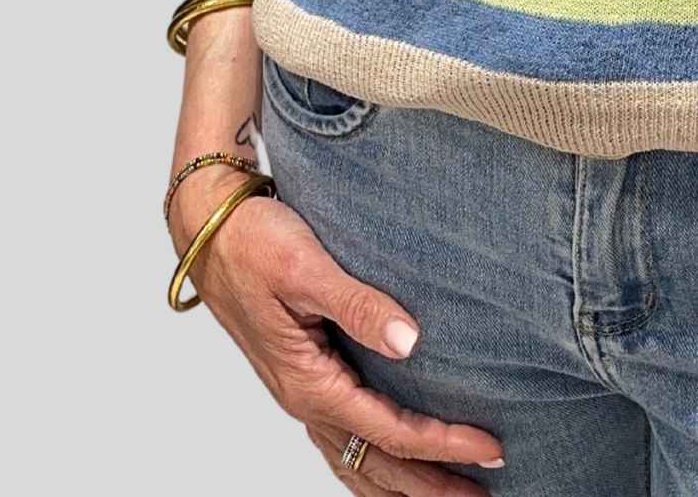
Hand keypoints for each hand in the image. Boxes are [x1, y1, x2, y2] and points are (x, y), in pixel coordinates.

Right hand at [168, 170, 504, 492]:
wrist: (208, 227)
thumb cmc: (252, 240)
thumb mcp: (305, 267)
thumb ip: (357, 304)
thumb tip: (409, 341)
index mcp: (309, 380)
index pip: (389, 429)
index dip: (442, 443)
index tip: (489, 446)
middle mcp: (305, 398)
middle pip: (376, 463)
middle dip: (430, 484)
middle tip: (484, 492)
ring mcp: (300, 391)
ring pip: (357, 459)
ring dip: (403, 482)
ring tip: (449, 492)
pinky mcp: (302, 375)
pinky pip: (343, 438)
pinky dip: (373, 461)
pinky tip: (394, 460)